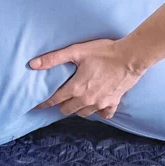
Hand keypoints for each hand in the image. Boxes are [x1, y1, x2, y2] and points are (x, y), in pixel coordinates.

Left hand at [31, 39, 146, 118]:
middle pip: (67, 110)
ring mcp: (101, 104)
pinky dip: (98, 111)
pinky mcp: (113, 103)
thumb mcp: (76, 51)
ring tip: (76, 100)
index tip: (37, 105)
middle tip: (59, 98)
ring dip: (77, 108)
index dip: (44, 102)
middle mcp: (87, 100)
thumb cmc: (104, 52)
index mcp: (76, 88)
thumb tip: (32, 64)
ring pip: (83, 113)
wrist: (131, 57)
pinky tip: (96, 104)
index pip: (54, 100)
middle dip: (61, 105)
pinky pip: (103, 114)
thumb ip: (53, 58)